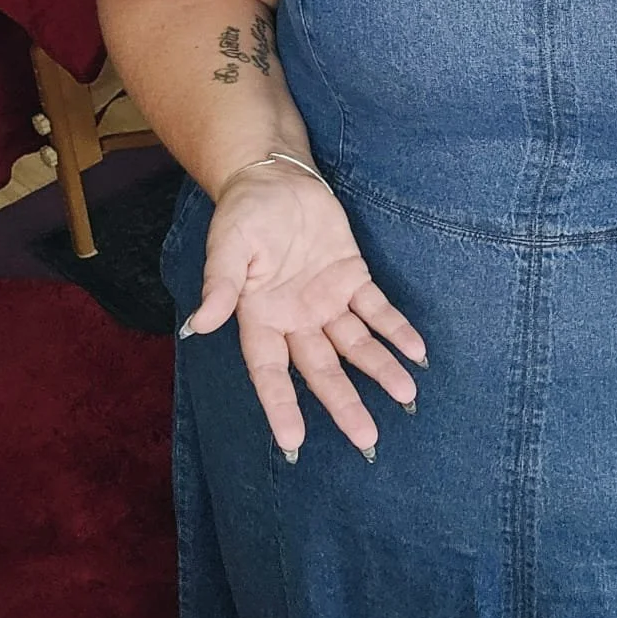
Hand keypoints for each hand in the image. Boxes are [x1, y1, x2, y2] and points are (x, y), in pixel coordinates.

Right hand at [181, 164, 426, 458]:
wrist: (276, 177)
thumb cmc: (244, 213)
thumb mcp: (227, 245)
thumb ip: (220, 285)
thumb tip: (200, 323)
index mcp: (260, 318)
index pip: (270, 371)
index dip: (281, 404)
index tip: (294, 440)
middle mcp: (295, 319)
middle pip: (322, 369)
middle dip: (344, 403)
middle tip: (366, 439)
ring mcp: (326, 301)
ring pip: (355, 346)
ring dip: (380, 370)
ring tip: (406, 396)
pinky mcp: (352, 278)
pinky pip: (377, 311)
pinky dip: (396, 330)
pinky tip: (417, 353)